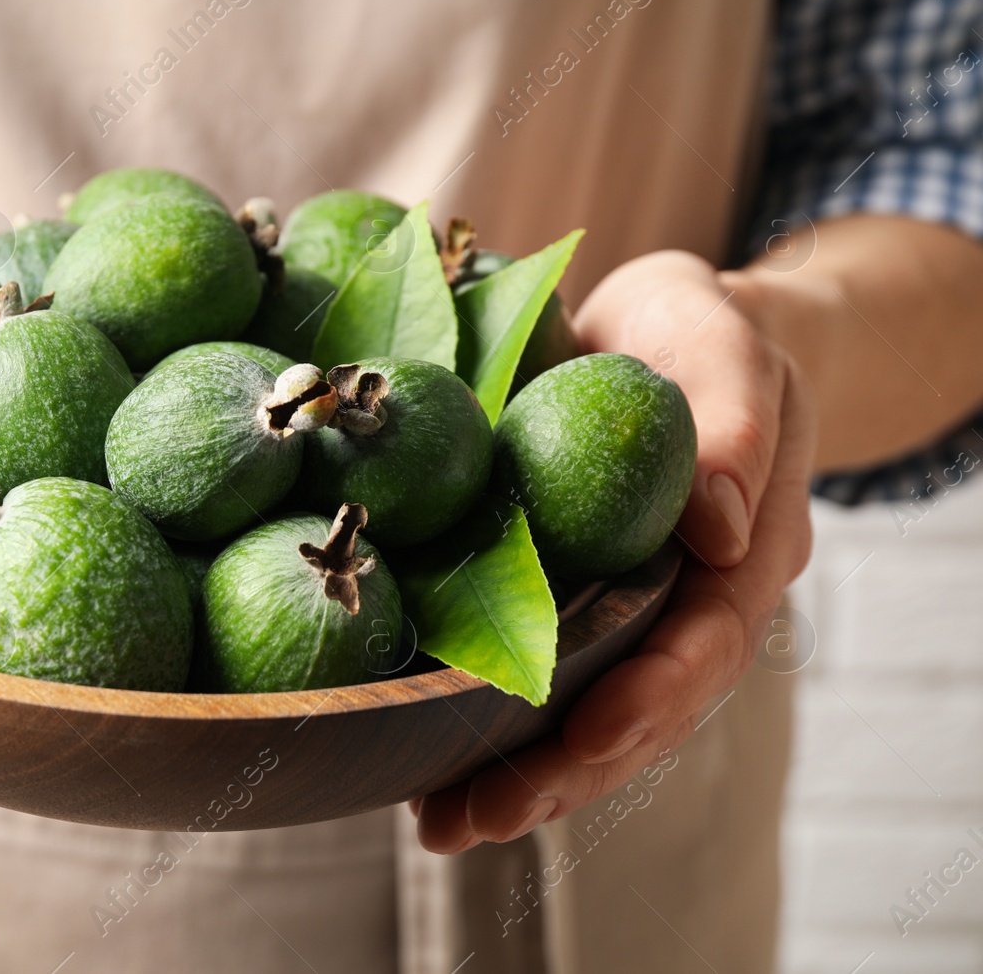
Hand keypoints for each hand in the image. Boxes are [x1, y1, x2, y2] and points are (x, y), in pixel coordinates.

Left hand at [414, 251, 816, 851]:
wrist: (657, 331)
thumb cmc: (699, 332)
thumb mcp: (727, 346)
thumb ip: (734, 425)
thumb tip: (716, 527)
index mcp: (741, 557)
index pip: (708, 644)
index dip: (653, 697)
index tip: (586, 737)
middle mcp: (682, 603)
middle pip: (639, 710)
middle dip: (563, 772)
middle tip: (477, 817)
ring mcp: (619, 609)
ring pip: (580, 711)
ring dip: (513, 772)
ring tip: (438, 823)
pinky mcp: (557, 598)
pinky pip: (530, 672)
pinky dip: (479, 718)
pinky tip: (414, 757)